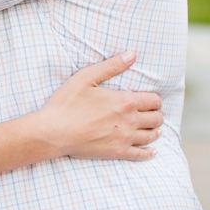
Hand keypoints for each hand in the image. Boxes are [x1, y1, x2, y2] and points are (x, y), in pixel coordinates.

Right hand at [36, 50, 162, 161]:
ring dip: (154, 130)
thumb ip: (111, 66)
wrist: (53, 131)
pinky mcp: (118, 152)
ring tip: (150, 127)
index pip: (154, 100)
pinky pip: (142, 154)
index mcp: (125, 101)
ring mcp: (125, 138)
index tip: (148, 99)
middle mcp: (130, 121)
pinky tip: (151, 150)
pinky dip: (150, 152)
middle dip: (155, 114)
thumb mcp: (86, 77)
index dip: (154, 99)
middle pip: (156, 118)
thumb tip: (132, 54)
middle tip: (149, 112)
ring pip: (152, 135)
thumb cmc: (66, 103)